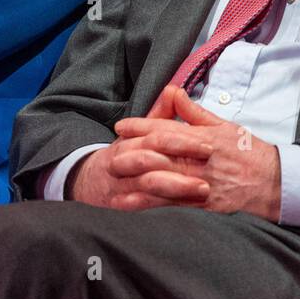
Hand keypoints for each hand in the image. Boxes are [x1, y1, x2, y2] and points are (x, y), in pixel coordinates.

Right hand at [68, 123, 212, 210]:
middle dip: (180, 162)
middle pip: (150, 158)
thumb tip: (174, 89)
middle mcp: (123, 160)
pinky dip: (162, 208)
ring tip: (203, 190)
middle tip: (208, 169)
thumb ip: (160, 114)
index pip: (158, 135)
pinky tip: (183, 209)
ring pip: (148, 184)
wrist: (90, 181)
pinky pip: (141, 207)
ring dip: (176, 187)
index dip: (183, 140)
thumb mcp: (140, 132)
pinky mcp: (120, 205)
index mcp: (130, 140)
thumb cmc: (125, 154)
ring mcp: (120, 184)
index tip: (209, 146)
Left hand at [112, 86, 282, 221]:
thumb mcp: (225, 126)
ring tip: (112, 181)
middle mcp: (200, 159)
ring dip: (135, 180)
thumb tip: (174, 91)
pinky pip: (172, 205)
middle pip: (159, 154)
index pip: (167, 129)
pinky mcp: (204, 205)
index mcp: (204, 137)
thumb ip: (196, 112)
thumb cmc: (250, 152)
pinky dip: (149, 205)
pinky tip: (131, 205)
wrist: (276, 183)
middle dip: (131, 152)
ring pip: (162, 180)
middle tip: (108, 154)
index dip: (141, 126)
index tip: (121, 125)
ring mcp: (201, 183)